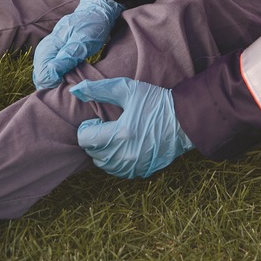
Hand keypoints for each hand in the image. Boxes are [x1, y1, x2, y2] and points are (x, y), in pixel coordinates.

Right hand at [32, 0, 122, 88]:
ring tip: (68, 83)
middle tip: (69, 85)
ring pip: (43, 73)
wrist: (96, 12)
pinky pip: (49, 68)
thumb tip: (50, 73)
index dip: (54, 83)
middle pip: (40, 75)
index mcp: (50, 45)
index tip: (69, 82)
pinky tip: (65, 78)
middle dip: (52, 84)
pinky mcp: (54, 51)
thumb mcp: (83, 42)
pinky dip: (56, 76)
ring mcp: (49, 50)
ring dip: (54, 81)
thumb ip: (67, 56)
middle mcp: (46, 48)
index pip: (42, 74)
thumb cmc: (92, 26)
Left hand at [72, 77, 193, 178]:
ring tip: (115, 136)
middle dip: (95, 139)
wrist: (185, 120)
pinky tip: (125, 147)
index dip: (88, 128)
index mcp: (121, 134)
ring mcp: (134, 166)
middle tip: (106, 127)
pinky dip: (116, 161)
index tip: (98, 121)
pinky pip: (118, 171)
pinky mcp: (142, 171)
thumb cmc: (156, 102)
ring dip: (104, 152)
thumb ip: (99, 89)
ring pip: (104, 165)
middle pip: (93, 153)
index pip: (85, 139)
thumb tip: (75, 90)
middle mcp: (125, 155)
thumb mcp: (128, 90)